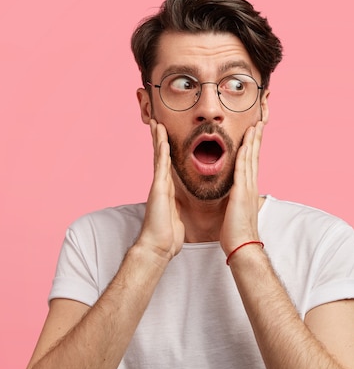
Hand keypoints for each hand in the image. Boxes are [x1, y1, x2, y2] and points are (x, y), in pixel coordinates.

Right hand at [136, 120, 184, 263]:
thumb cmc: (168, 234)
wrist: (159, 246)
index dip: (167, 149)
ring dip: (158, 139)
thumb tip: (182, 204)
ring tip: (157, 123)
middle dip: (158, 139)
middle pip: (160, 156)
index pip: (167, 165)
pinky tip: (162, 139)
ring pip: (158, 157)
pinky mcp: (158, 189)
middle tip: (158, 122)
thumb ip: (178, 205)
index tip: (167, 135)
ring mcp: (158, 185)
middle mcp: (161, 184)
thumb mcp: (177, 215)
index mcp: (167, 189)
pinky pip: (161, 166)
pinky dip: (161, 151)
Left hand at [220, 121, 263, 254]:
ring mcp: (247, 189)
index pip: (251, 163)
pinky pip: (242, 171)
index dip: (253, 147)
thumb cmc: (236, 232)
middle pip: (254, 157)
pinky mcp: (241, 193)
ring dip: (252, 142)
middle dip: (256, 139)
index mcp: (247, 189)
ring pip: (250, 160)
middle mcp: (250, 185)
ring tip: (255, 127)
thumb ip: (234, 199)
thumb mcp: (234, 210)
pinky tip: (244, 145)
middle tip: (259, 122)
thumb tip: (231, 195)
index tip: (254, 134)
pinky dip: (243, 157)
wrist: (242, 245)